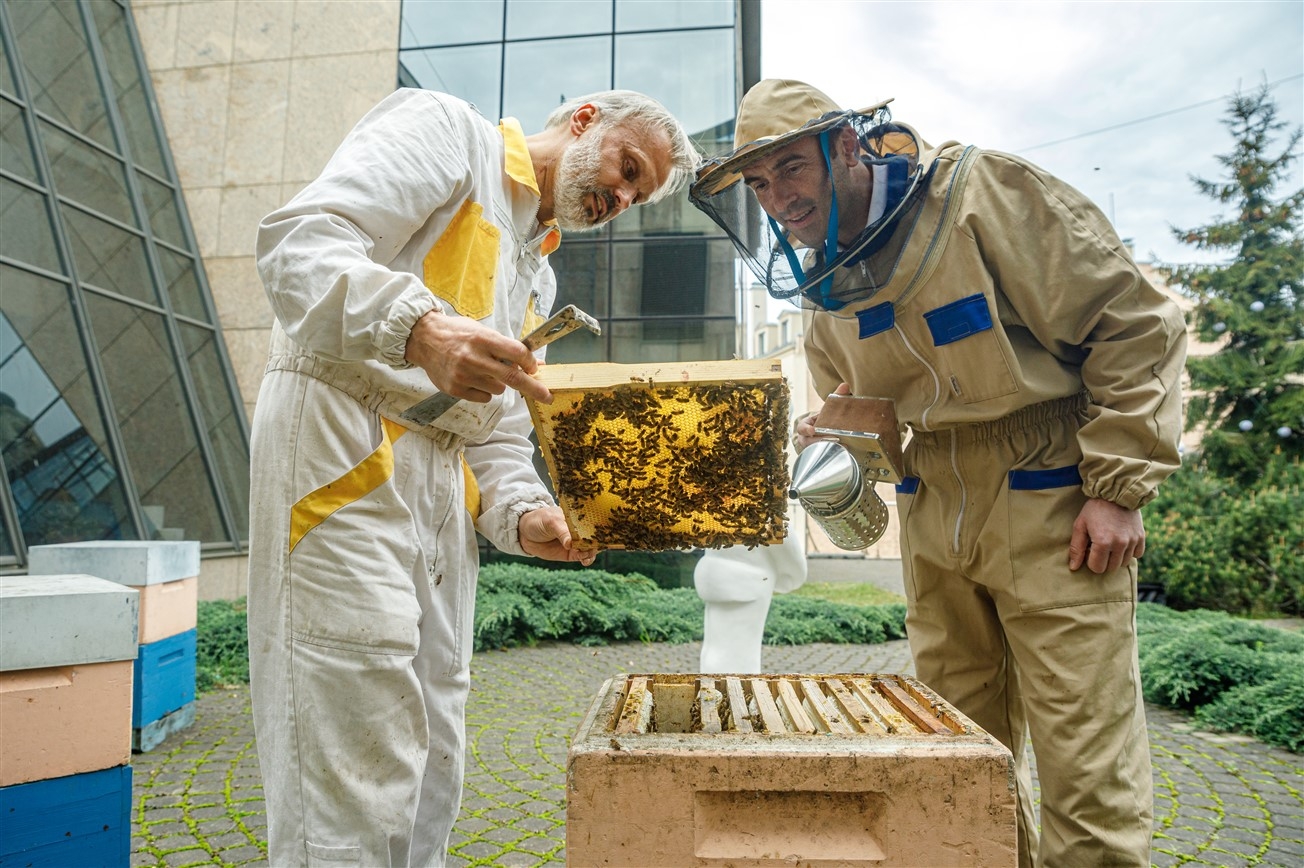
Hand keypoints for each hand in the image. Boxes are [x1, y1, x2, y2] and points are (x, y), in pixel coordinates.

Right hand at [404, 309, 550, 403]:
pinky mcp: (455, 389)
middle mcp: (473, 358)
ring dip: (499, 383)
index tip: (534, 368)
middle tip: (547, 396)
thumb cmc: (457, 333)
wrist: (423, 339)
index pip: (516, 353)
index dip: (529, 362)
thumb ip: (506, 348)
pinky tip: (473, 377)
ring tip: (483, 369)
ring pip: (499, 389)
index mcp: (483, 339)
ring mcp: (463, 375)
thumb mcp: (482, 332)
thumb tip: (534, 364)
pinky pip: (484, 397)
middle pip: (512, 377)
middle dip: (534, 388)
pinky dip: (484, 390)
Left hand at [518, 506, 596, 565]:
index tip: (602, 533)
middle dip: (598, 541)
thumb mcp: (550, 522)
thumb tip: (571, 544)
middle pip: (595, 536)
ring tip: (587, 554)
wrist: (524, 532)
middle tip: (596, 546)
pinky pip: (583, 557)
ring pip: (591, 548)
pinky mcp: (571, 554)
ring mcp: (576, 542)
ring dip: (592, 552)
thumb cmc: (539, 520)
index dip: (600, 527)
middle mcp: (580, 529)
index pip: (593, 521)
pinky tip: (585, 561)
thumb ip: (562, 532)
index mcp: (578, 517)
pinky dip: (586, 559)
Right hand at [794, 382, 851, 448]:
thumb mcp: (827, 409)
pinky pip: (822, 455)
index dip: (806, 429)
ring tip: (842, 446)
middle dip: (820, 441)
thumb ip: (835, 397)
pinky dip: (832, 453)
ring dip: (828, 448)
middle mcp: (805, 438)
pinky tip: (843, 451)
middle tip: (834, 439)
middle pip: (808, 442)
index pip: (802, 428)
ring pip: (815, 450)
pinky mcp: (818, 454)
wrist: (822, 433)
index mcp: (805, 425)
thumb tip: (845, 385)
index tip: (813, 430)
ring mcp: (811, 448)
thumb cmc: (823, 419)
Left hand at [1069, 497, 1144, 572]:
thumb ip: (1076, 548)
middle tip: (1099, 546)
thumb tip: (1073, 567)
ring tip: (1110, 543)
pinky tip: (1122, 542)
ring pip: (1124, 563)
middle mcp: (1120, 544)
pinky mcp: (1141, 537)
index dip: (1090, 561)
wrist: (1115, 493)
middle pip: (1111, 568)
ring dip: (1116, 557)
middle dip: (1103, 561)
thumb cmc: (1094, 509)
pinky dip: (1129, 552)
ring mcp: (1132, 541)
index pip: (1097, 568)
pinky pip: (1137, 554)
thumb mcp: (1080, 525)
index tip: (1089, 550)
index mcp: (1103, 542)